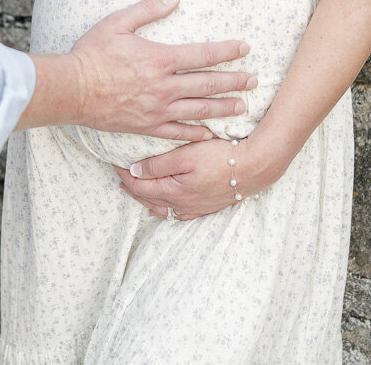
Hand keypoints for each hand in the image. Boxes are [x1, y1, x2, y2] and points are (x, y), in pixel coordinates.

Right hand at [70, 0, 256, 141]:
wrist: (72, 89)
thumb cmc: (92, 54)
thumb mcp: (118, 22)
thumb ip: (148, 9)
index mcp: (160, 59)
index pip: (204, 55)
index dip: (227, 51)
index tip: (245, 48)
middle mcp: (164, 86)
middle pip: (209, 84)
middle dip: (235, 81)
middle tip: (254, 80)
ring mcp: (157, 109)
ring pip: (200, 110)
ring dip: (223, 108)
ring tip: (242, 107)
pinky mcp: (147, 126)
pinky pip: (178, 133)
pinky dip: (196, 133)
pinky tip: (210, 134)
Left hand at [113, 134, 286, 219]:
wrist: (255, 167)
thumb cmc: (220, 157)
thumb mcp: (186, 156)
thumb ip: (158, 165)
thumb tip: (134, 171)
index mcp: (174, 192)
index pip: (140, 186)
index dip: (125, 175)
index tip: (115, 162)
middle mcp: (182, 205)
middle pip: (148, 199)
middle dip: (132, 187)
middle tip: (120, 175)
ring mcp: (195, 208)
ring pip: (162, 208)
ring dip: (146, 199)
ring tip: (136, 190)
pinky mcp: (207, 207)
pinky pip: (179, 213)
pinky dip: (166, 208)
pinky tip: (165, 205)